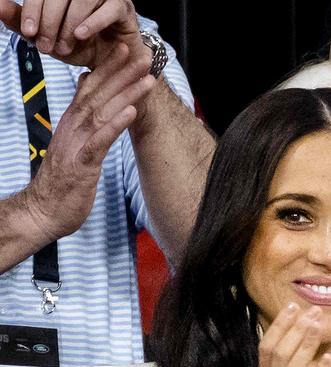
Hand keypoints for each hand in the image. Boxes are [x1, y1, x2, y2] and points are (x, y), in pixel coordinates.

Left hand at [0, 0, 145, 68]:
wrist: (115, 65)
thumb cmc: (83, 48)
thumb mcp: (48, 38)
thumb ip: (23, 23)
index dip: (33, 10)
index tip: (29, 33)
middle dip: (49, 21)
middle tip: (46, 45)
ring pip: (82, 0)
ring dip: (69, 24)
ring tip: (65, 45)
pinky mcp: (123, 8)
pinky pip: (108, 10)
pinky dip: (92, 22)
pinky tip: (81, 35)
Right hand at [22, 42, 152, 245]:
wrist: (43, 211)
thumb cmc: (62, 183)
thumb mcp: (73, 147)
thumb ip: (80, 122)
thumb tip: (85, 95)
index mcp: (72, 124)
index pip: (90, 89)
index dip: (107, 69)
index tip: (124, 50)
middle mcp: (73, 128)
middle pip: (98, 94)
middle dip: (120, 73)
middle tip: (141, 55)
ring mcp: (77, 144)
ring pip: (103, 112)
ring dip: (126, 94)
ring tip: (146, 78)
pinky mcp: (82, 163)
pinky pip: (101, 140)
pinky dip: (116, 124)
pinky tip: (131, 112)